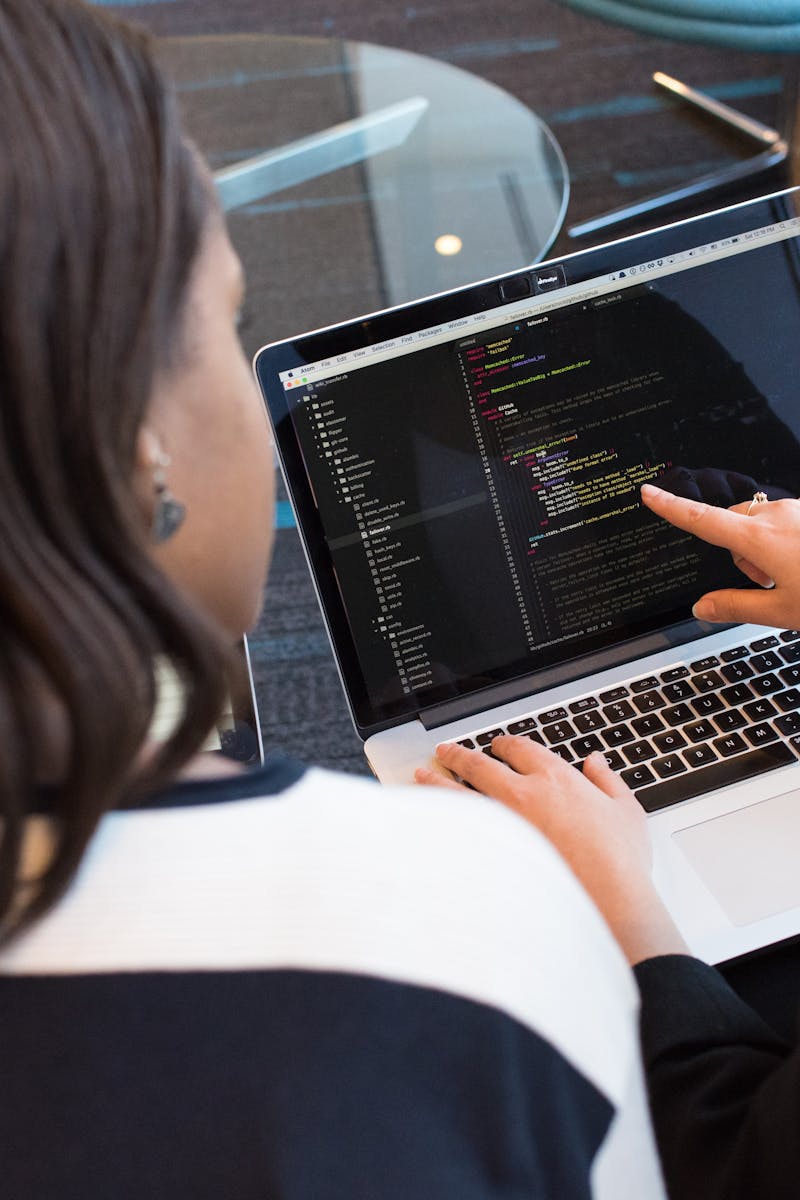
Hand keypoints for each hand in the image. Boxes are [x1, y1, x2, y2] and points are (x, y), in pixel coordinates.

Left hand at [415, 736, 686, 963]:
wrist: (606, 901)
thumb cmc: (618, 861)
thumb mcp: (626, 811)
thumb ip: (608, 781)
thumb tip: (596, 762)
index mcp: (555, 778)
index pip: (520, 749)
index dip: (505, 744)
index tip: (497, 745)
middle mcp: (522, 794)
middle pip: (479, 764)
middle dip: (459, 754)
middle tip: (445, 751)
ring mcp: (502, 825)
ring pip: (458, 793)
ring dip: (438, 781)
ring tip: (423, 776)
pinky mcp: (491, 854)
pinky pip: (458, 830)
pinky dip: (441, 820)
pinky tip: (430, 819)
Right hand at [642, 483, 799, 627]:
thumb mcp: (782, 611)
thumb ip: (737, 607)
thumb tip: (701, 608)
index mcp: (761, 539)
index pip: (702, 520)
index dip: (671, 507)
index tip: (649, 493)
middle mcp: (777, 515)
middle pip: (734, 525)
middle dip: (741, 552)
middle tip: (768, 582)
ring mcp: (798, 509)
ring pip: (763, 523)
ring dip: (767, 547)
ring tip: (794, 576)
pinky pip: (787, 520)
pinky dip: (788, 540)